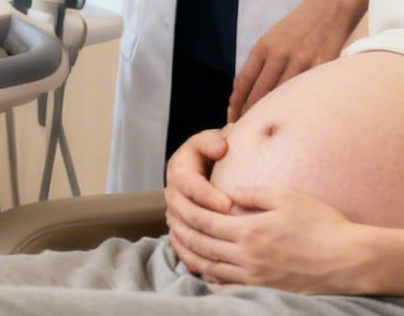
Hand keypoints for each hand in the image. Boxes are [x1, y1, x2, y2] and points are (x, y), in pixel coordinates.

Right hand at [164, 128, 231, 276]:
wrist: (212, 162)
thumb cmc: (218, 150)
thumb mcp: (214, 139)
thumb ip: (213, 140)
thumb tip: (220, 148)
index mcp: (180, 168)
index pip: (189, 184)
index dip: (207, 196)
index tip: (229, 204)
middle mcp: (173, 190)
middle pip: (182, 210)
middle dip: (205, 220)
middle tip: (230, 228)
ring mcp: (174, 210)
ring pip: (179, 229)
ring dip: (197, 240)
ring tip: (221, 250)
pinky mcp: (179, 225)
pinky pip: (180, 243)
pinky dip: (190, 254)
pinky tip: (206, 264)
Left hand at [173, 185, 370, 293]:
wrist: (347, 260)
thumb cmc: (321, 224)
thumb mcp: (287, 197)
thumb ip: (255, 194)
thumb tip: (230, 192)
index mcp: (249, 231)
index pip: (204, 221)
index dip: (185, 211)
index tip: (173, 201)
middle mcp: (246, 257)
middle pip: (201, 245)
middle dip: (180, 231)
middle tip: (169, 220)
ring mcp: (253, 278)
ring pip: (209, 268)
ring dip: (190, 255)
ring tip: (179, 243)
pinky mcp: (262, 290)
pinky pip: (226, 287)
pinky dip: (209, 277)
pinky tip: (205, 269)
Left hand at [228, 0, 355, 120]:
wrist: (330, 7)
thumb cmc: (300, 25)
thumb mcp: (274, 37)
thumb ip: (262, 62)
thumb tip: (247, 92)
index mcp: (264, 46)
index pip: (243, 81)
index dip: (236, 103)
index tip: (232, 118)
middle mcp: (280, 54)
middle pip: (259, 93)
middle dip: (250, 115)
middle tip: (246, 132)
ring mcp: (302, 61)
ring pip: (281, 97)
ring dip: (272, 116)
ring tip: (266, 132)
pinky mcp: (322, 67)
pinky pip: (305, 93)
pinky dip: (297, 108)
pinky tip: (293, 119)